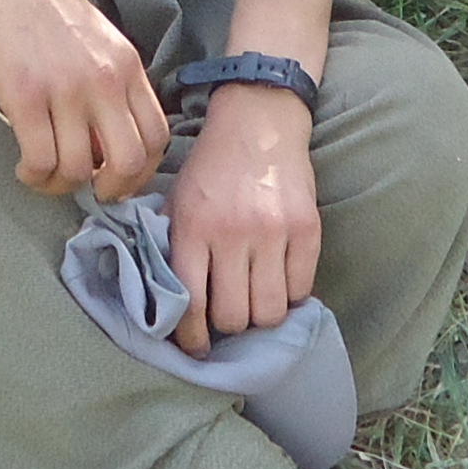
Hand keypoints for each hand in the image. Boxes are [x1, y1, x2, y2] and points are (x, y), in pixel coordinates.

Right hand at [0, 0, 172, 200]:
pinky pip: (40, 159)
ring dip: (61, 185)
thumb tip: (109, 141)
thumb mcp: (98, 39)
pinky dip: (34, 175)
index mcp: (127, 64)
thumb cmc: (43, 3)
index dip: (142, 172)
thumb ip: (113, 83)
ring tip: (45, 173)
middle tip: (89, 190)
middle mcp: (104, 79)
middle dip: (111, 190)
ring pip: (80, 169)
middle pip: (129, 162)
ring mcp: (64, 88)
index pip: (156, 137)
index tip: (118, 179)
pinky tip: (24, 166)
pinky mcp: (24, 95)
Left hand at [166, 82, 322, 351]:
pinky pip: (301, 289)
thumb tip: (160, 301)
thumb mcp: (176, 199)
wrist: (258, 120)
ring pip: (269, 311)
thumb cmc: (211, 166)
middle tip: (227, 315)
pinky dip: (290, 295)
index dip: (191, 337)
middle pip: (234, 317)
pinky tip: (279, 282)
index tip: (195, 347)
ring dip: (261, 316)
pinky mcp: (307, 229)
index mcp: (193, 227)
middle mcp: (233, 232)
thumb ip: (167, 246)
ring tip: (254, 301)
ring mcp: (273, 232)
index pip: (191, 303)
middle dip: (228, 326)